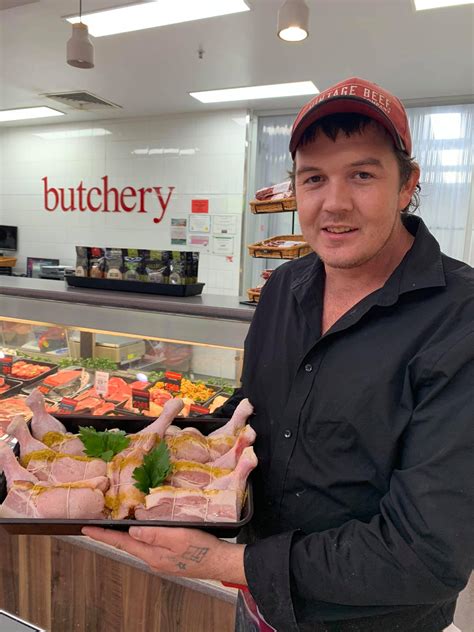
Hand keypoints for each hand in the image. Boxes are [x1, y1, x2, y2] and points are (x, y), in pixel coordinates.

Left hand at [82, 526, 246, 583]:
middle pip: (128, 545)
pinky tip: (142, 529)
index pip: (122, 542)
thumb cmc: (202, 548)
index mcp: (152, 554)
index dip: (103, 535)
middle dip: (111, 535)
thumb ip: (154, 533)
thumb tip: (132, 530)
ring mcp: (161, 560)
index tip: (85, 529)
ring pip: (139, 545)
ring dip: (125, 535)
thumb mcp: (178, 537)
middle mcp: (153, 559)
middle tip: (96, 525)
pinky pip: (150, 545)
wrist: (220, 562)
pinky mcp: (170, 557)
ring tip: (114, 525)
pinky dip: (141, 536)